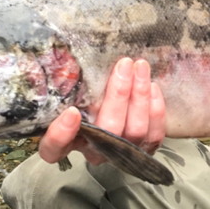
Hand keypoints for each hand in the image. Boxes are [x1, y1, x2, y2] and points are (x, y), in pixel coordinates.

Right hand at [38, 57, 164, 164]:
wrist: (110, 108)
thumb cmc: (82, 98)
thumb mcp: (68, 92)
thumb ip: (66, 84)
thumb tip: (75, 55)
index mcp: (63, 143)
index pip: (54, 148)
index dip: (61, 135)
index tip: (71, 112)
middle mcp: (91, 151)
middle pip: (105, 131)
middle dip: (118, 97)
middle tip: (124, 65)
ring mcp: (118, 153)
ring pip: (134, 132)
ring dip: (140, 96)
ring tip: (140, 67)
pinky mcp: (142, 149)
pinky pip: (154, 135)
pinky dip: (156, 110)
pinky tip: (152, 87)